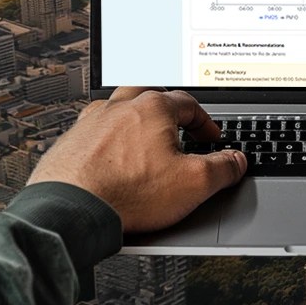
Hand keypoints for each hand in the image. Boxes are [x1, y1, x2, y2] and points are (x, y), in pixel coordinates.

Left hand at [29, 87, 246, 232]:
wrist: (69, 211)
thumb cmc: (127, 193)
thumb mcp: (194, 183)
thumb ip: (224, 168)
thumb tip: (236, 161)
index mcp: (152, 108)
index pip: (189, 104)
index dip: (206, 122)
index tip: (211, 139)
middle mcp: (119, 109)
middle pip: (149, 93)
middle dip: (166, 107)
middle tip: (177, 123)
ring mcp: (90, 125)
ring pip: (117, 108)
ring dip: (134, 118)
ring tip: (143, 138)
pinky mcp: (69, 145)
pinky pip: (94, 132)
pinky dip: (107, 139)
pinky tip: (113, 159)